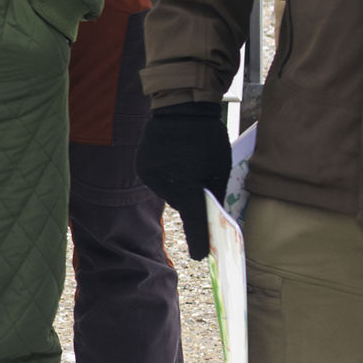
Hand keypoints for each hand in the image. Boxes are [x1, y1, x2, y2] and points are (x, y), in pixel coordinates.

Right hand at [137, 99, 232, 259]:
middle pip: (181, 203)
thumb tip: (210, 213)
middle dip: (190, 196)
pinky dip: (165, 173)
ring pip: (169, 190)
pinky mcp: (142, 167)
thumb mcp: (220, 168)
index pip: (195, 224)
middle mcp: (165, 188)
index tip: (202, 256)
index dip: (200, 242)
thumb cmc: (207, 138)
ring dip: (177, 183)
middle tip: (199, 177)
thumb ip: (214, 194)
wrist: (180, 106)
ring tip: (185, 161)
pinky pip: (157, 179)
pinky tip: (172, 156)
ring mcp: (151, 177)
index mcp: (188, 190)